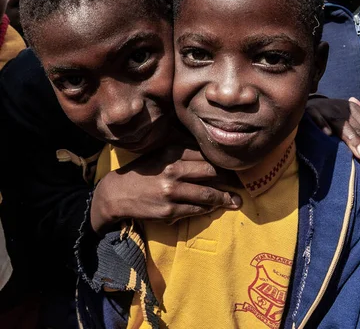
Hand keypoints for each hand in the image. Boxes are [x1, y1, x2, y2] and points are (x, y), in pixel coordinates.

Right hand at [91, 145, 241, 233]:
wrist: (117, 193)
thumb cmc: (143, 171)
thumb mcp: (160, 153)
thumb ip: (183, 150)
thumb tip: (210, 150)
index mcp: (172, 152)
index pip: (206, 154)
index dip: (223, 161)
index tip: (235, 165)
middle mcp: (173, 170)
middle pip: (212, 173)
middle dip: (229, 179)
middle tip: (240, 182)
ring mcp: (172, 191)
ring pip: (208, 194)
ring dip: (225, 198)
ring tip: (236, 200)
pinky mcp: (169, 211)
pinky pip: (197, 210)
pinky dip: (208, 209)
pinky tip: (215, 208)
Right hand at [306, 97, 359, 181]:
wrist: (310, 105)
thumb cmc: (334, 117)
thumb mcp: (352, 118)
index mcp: (356, 110)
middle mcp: (343, 108)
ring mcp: (327, 109)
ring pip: (343, 125)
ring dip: (353, 140)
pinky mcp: (311, 110)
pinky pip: (317, 117)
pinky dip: (322, 124)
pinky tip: (327, 134)